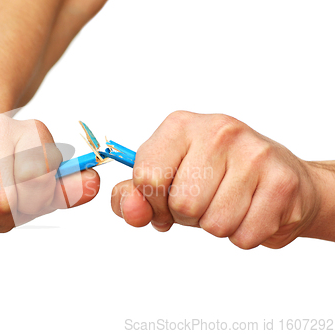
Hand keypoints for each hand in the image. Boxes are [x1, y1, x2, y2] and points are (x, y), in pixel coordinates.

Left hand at [111, 110, 322, 248]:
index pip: (147, 176)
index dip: (152, 202)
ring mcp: (254, 154)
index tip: (165, 199)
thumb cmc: (213, 181)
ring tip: (228, 204)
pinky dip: (242, 235)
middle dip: (187, 216)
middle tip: (204, 200)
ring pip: (214, 224)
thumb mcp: (164, 182)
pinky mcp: (282, 182)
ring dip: (215, 226)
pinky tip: (251, 211)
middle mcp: (218, 131)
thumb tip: (131, 210)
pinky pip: (244, 237)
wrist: (279, 181)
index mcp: (180, 126)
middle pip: (182, 203)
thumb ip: (134, 197)